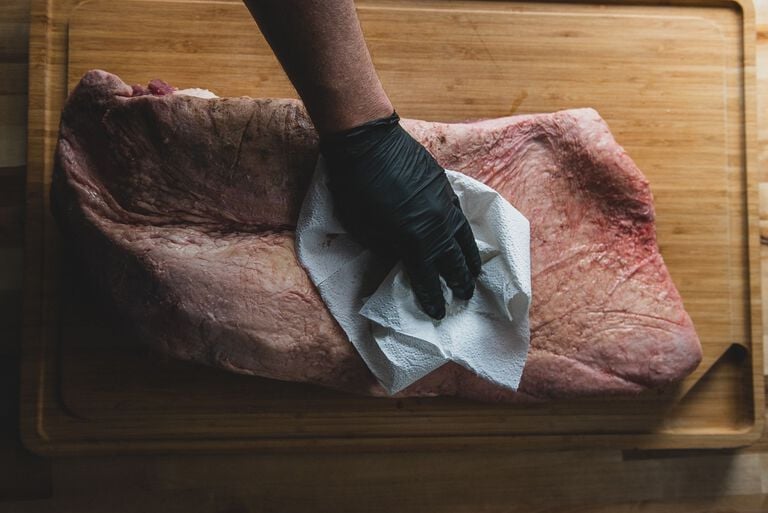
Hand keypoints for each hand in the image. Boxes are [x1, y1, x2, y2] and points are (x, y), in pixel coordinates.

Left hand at [320, 111, 481, 319]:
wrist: (369, 144)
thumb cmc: (356, 189)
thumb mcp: (365, 230)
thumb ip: (387, 248)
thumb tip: (401, 256)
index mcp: (414, 242)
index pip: (427, 279)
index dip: (433, 298)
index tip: (439, 313)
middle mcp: (437, 227)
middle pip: (453, 261)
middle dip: (459, 282)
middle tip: (464, 296)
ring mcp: (445, 205)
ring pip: (464, 238)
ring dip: (470, 259)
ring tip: (475, 272)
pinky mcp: (445, 187)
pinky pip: (461, 216)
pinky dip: (465, 232)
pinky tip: (465, 235)